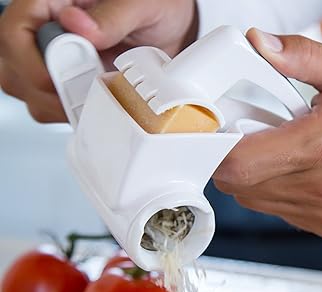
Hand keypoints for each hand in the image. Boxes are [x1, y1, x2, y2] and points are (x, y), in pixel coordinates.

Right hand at [0, 0, 196, 121]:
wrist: (171, 31)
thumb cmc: (156, 7)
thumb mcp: (142, 4)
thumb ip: (113, 15)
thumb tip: (78, 26)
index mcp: (54, 3)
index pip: (15, 30)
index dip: (31, 61)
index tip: (63, 78)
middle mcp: (48, 32)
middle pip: (14, 69)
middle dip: (46, 91)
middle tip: (84, 94)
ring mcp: (56, 62)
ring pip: (29, 93)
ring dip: (60, 107)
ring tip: (94, 100)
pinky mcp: (69, 84)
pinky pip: (54, 108)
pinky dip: (73, 115)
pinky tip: (95, 107)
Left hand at [214, 28, 321, 240]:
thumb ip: (301, 57)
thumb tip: (260, 45)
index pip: (241, 164)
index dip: (220, 152)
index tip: (220, 137)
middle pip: (241, 186)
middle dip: (236, 162)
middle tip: (255, 139)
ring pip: (256, 201)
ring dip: (256, 178)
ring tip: (282, 153)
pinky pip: (279, 212)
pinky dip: (276, 193)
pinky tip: (297, 173)